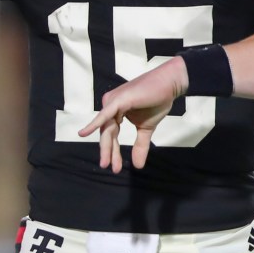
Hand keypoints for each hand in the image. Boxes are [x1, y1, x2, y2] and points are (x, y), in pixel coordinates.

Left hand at [77, 58, 186, 172]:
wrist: (169, 84)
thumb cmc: (157, 101)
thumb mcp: (146, 128)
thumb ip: (140, 145)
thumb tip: (138, 165)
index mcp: (115, 111)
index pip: (111, 134)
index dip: (114, 151)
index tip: (116, 168)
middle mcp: (110, 105)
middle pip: (107, 132)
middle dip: (109, 151)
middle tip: (111, 168)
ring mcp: (113, 101)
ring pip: (107, 128)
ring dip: (106, 146)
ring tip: (106, 163)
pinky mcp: (118, 100)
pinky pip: (105, 115)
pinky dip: (94, 124)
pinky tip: (83, 133)